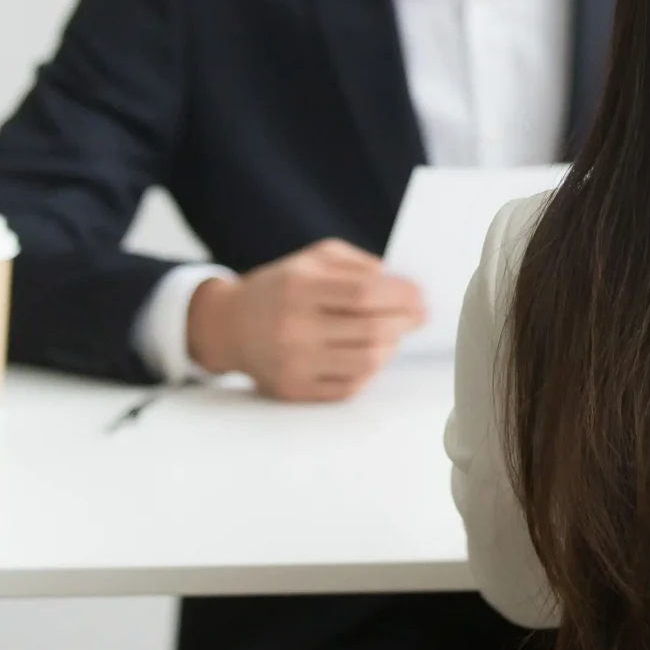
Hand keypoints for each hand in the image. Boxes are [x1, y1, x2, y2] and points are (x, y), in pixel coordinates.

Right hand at [187, 238, 425, 401]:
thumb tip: (400, 284)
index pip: (365, 294)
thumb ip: (358, 265)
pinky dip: (370, 370)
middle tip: (419, 316)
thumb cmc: (282, 287)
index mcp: (300, 287)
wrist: (228, 326)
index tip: (420, 295)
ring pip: (367, 362)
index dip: (402, 295)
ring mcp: (294, 363)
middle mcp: (295, 327)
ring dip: (391, 347)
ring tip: (394, 334)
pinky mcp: (294, 390)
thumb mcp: (313, 258)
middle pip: (372, 331)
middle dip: (405, 322)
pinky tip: (370, 354)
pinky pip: (350, 386)